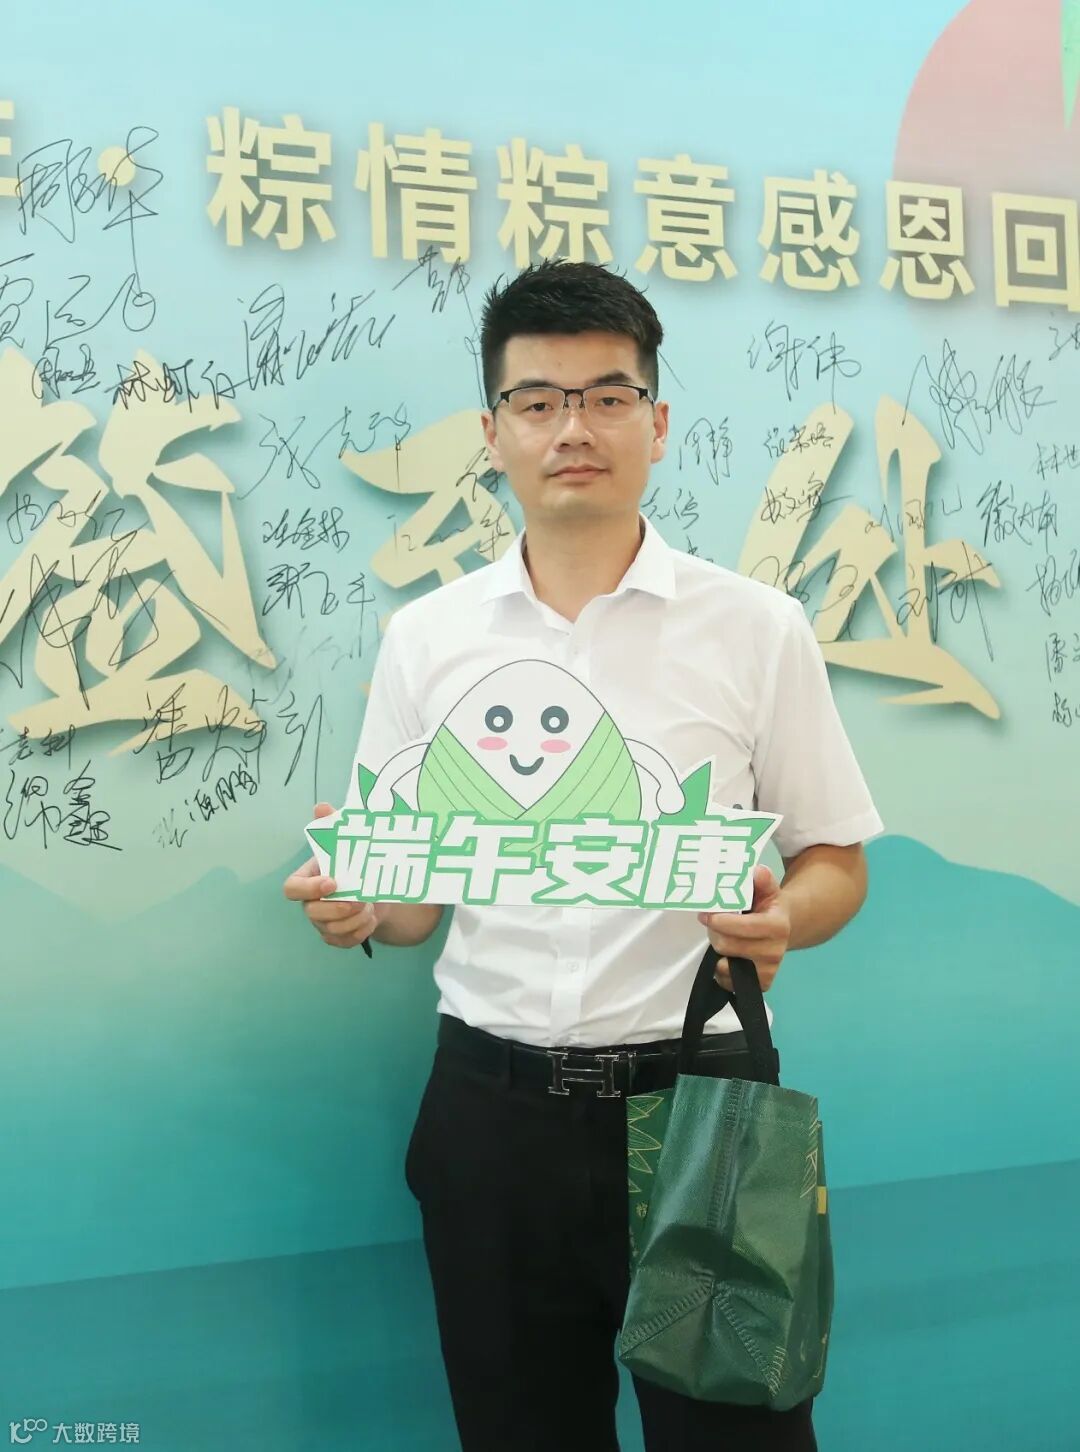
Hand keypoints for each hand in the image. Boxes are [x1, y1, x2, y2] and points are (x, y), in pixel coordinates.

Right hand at [282, 801, 384, 949]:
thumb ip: (333, 825)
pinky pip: (343, 942)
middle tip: (361, 900)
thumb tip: (321, 806)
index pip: (292, 889)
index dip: (309, 888)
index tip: (333, 882)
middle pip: (312, 913)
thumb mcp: (348, 843)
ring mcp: (322, 922)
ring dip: (353, 921)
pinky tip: (371, 920)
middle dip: (337, 909)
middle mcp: (311, 903)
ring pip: (330, 930)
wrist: (376, 889)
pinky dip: (360, 932)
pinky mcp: (337, 937)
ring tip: (370, 907)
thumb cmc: (355, 863)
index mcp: (308, 879)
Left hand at [697, 865, 789, 993]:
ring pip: (726, 966)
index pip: (743, 927)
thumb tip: (757, 872)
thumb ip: (762, 879)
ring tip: (723, 937)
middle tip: (713, 924)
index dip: (719, 921)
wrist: (784, 928)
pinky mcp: (762, 984)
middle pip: (728, 946)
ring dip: (718, 951)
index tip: (705, 914)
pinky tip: (726, 957)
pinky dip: (721, 971)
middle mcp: (775, 952)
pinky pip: (729, 983)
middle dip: (715, 933)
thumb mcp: (767, 889)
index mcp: (777, 926)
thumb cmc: (769, 907)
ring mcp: (768, 971)